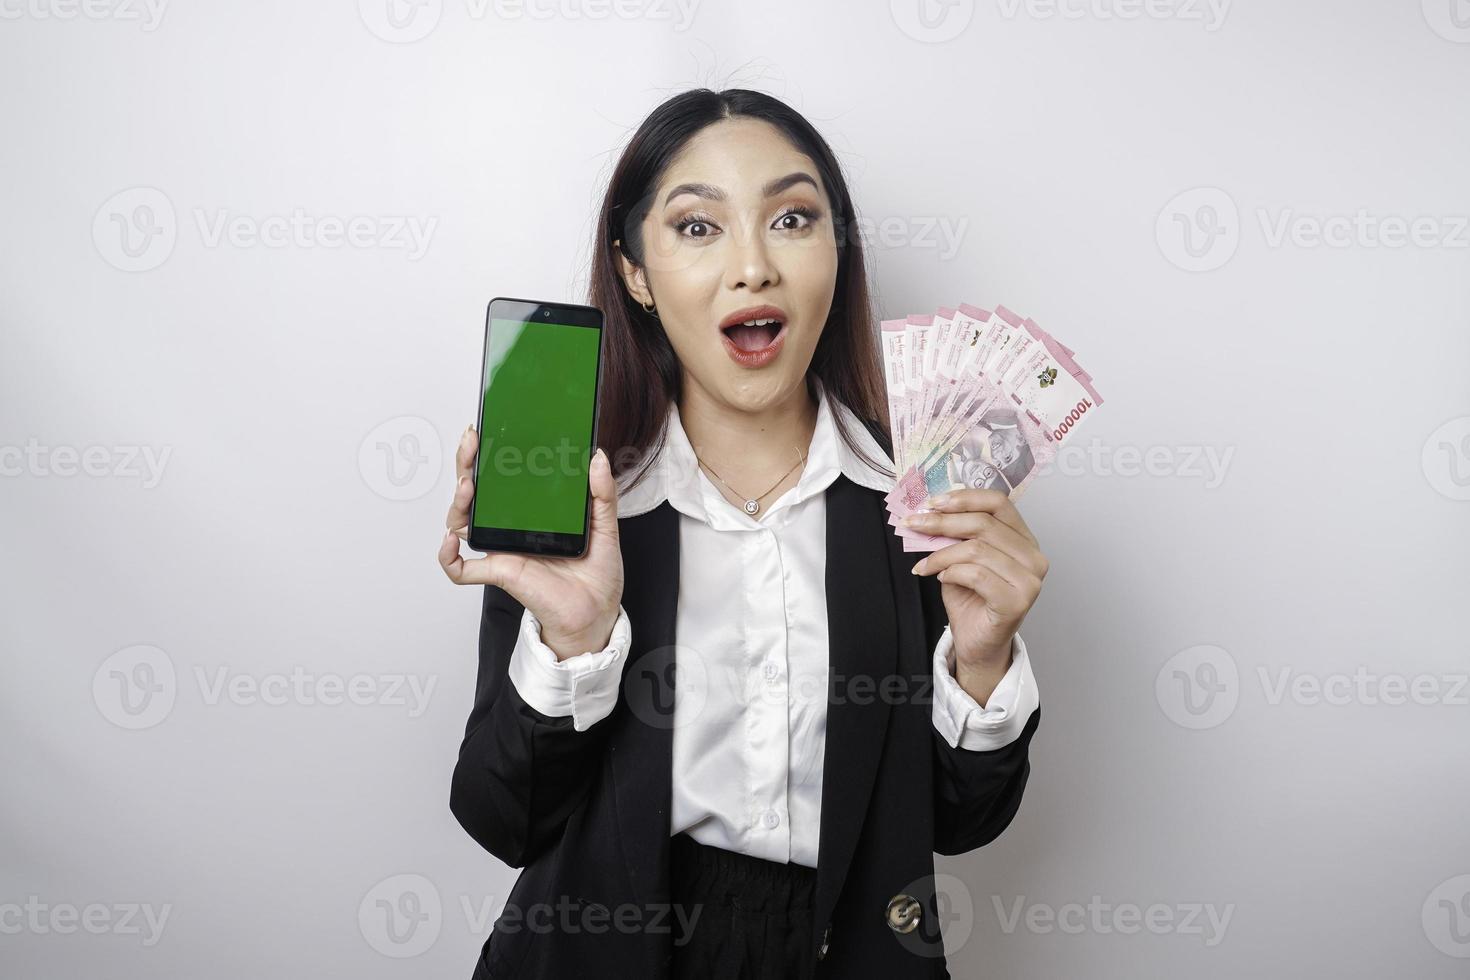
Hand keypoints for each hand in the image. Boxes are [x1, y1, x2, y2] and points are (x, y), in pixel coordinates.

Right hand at [439, 426, 624, 660]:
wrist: (597, 612)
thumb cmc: (596, 574)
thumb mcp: (605, 526)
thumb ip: (602, 493)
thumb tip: (598, 457)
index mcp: (531, 511)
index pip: (502, 477)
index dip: (489, 454)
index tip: (488, 429)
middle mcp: (510, 527)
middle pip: (475, 492)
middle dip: (466, 464)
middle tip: (471, 442)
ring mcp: (502, 549)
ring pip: (462, 522)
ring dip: (458, 502)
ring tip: (467, 486)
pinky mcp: (501, 573)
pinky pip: (462, 569)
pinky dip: (447, 557)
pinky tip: (449, 541)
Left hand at [901, 489, 1047, 682]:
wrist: (977, 643)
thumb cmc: (971, 599)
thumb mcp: (960, 558)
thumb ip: (955, 534)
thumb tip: (930, 511)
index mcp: (1024, 539)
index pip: (999, 503)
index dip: (964, 498)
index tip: (933, 502)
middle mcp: (1034, 556)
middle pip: (984, 523)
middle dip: (943, 522)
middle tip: (915, 525)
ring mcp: (1030, 580)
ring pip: (977, 550)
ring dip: (941, 554)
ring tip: (925, 565)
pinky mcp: (1017, 601)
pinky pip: (976, 575)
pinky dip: (951, 573)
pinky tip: (941, 579)